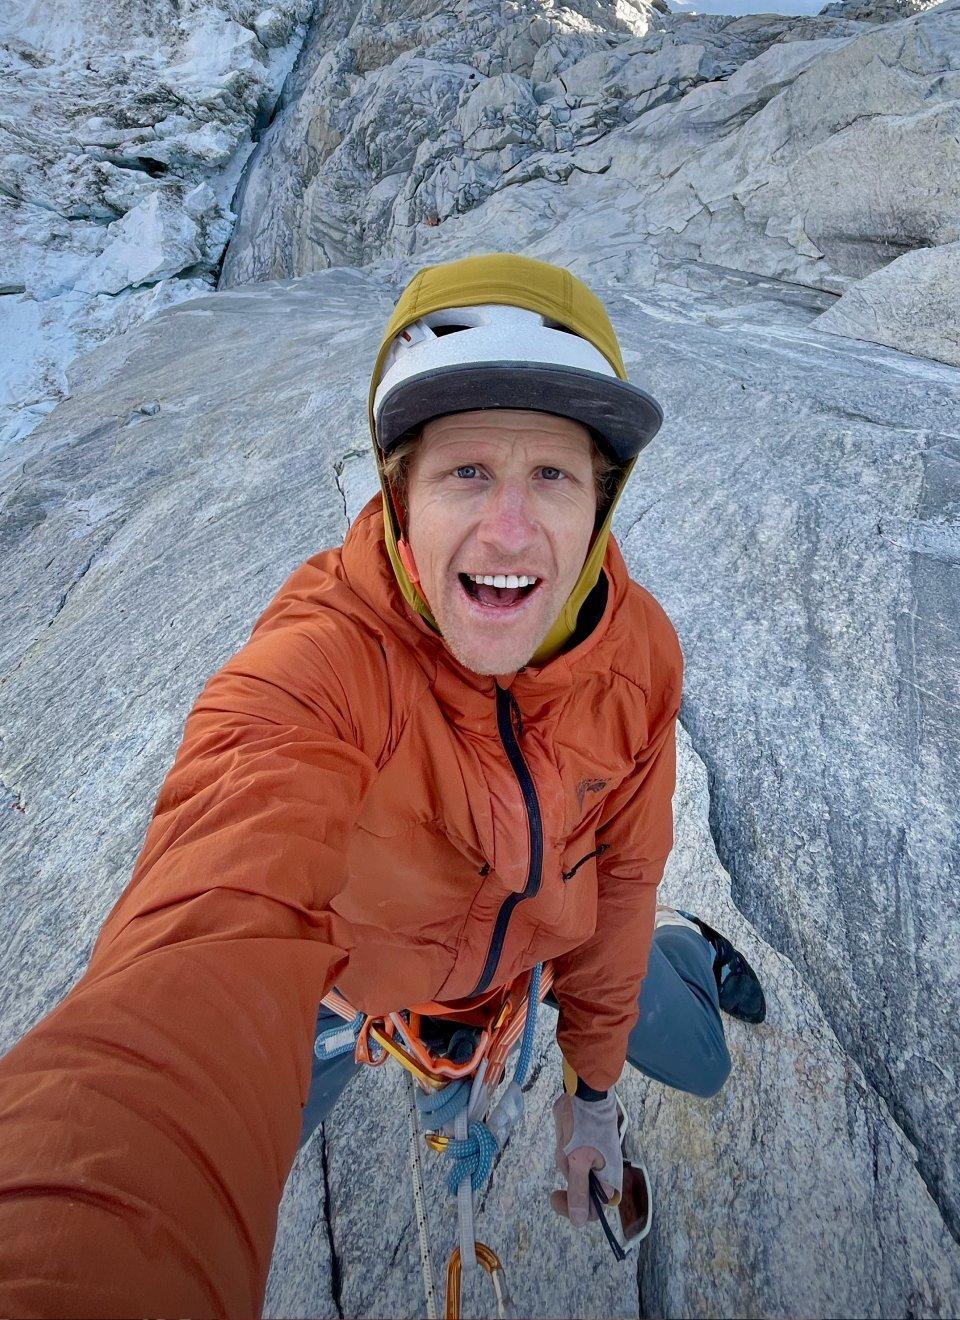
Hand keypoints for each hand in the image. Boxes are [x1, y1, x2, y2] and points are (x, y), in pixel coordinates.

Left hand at [550, 1091, 622, 1226]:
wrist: (586, 1093)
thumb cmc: (585, 1127)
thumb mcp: (578, 1161)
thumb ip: (578, 1192)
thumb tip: (579, 1222)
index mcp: (608, 1182)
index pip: (592, 1211)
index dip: (575, 1210)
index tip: (558, 1197)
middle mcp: (603, 1175)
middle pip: (581, 1195)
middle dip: (567, 1181)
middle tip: (559, 1169)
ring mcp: (593, 1162)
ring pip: (573, 1176)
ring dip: (565, 1163)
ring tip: (566, 1142)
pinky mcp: (584, 1150)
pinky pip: (571, 1161)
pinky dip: (565, 1154)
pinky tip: (566, 1137)